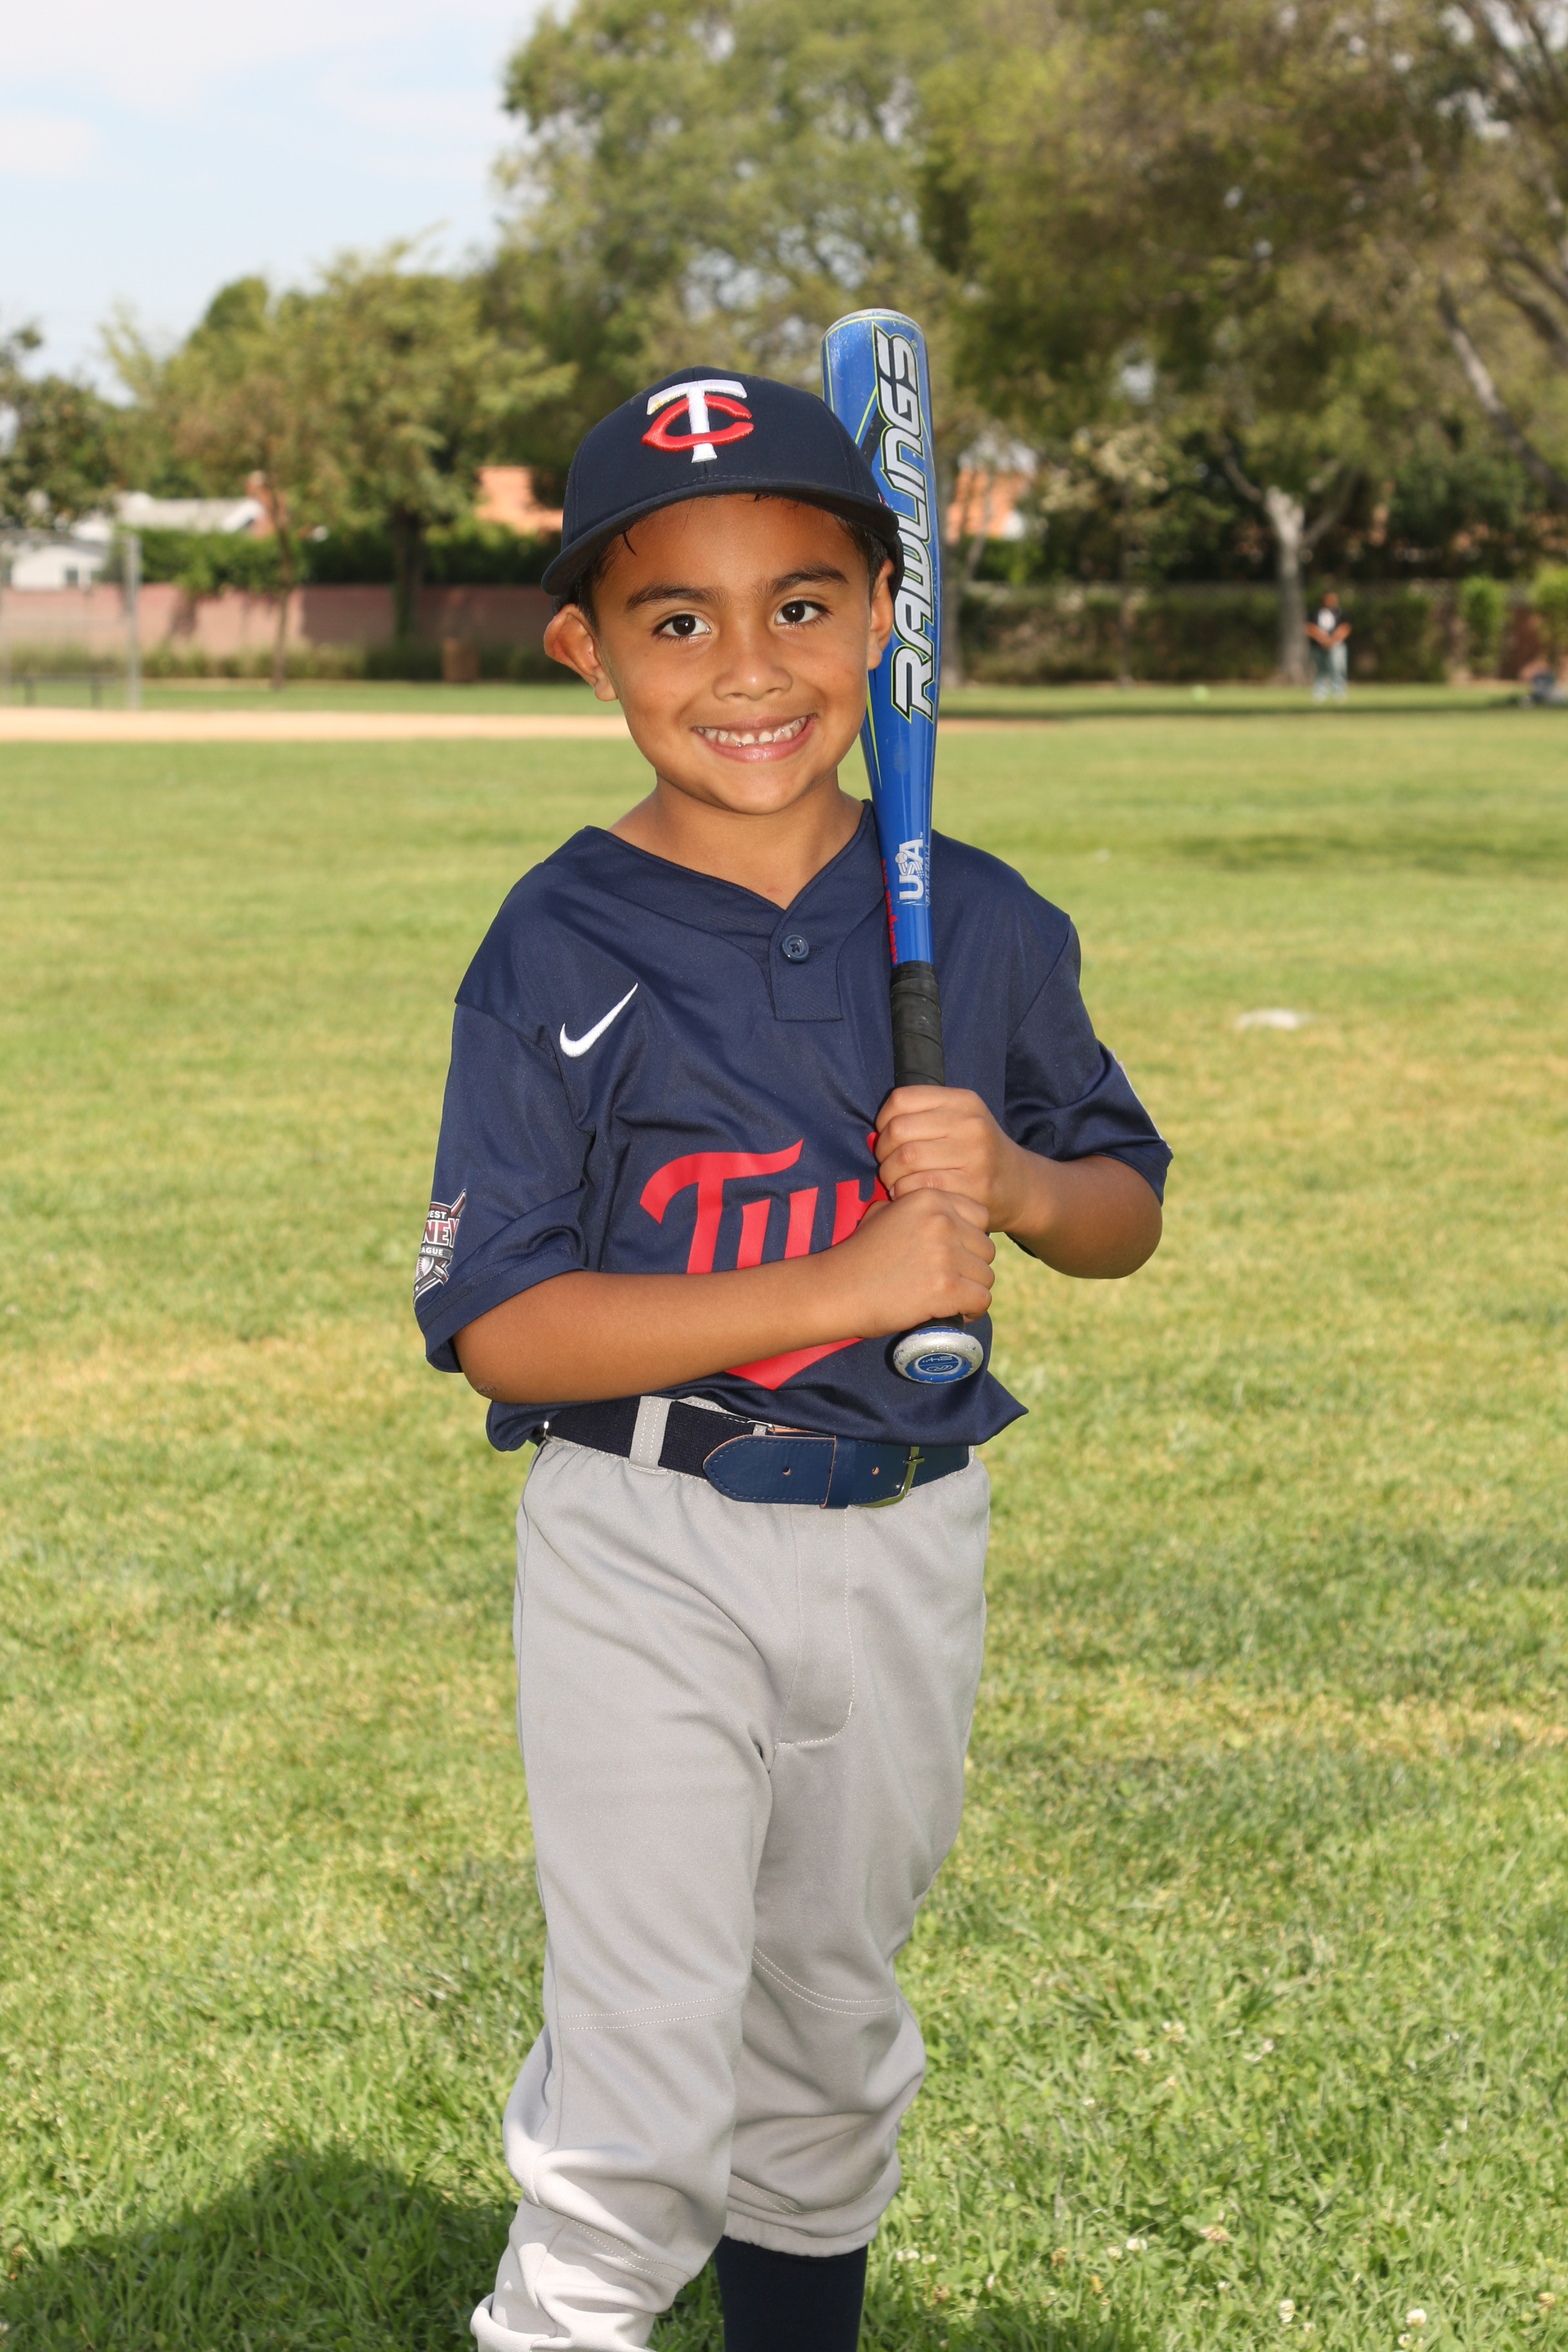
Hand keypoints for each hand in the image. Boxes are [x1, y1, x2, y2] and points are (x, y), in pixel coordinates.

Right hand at [828, 1188, 994, 1336]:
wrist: (835, 1290)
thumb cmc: (857, 1255)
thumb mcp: (882, 1213)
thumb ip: (913, 1209)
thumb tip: (935, 1216)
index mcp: (930, 1198)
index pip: (981, 1217)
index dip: (970, 1239)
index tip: (954, 1256)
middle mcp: (942, 1221)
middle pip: (986, 1248)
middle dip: (971, 1268)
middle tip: (949, 1282)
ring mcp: (945, 1255)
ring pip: (986, 1276)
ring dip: (971, 1291)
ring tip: (950, 1300)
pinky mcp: (945, 1287)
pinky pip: (981, 1300)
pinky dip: (972, 1311)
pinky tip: (956, 1314)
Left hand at [873, 1086, 1031, 1231]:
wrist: (1018, 1184)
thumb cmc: (975, 1151)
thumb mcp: (959, 1120)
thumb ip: (921, 1118)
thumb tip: (874, 1135)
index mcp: (964, 1100)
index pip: (901, 1098)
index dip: (883, 1120)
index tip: (889, 1138)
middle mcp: (971, 1123)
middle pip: (899, 1131)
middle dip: (882, 1152)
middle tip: (888, 1165)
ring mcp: (975, 1155)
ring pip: (905, 1160)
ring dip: (890, 1175)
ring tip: (896, 1181)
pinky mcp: (973, 1187)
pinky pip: (918, 1186)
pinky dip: (903, 1192)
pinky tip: (908, 1195)